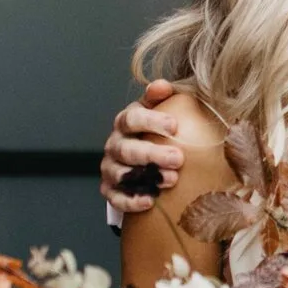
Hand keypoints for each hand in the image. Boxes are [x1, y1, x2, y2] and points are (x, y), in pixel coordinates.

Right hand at [99, 80, 181, 213]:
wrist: (144, 160)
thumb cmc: (156, 132)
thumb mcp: (159, 110)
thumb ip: (162, 97)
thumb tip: (162, 86)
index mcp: (125, 122)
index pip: (131, 119)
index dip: (151, 122)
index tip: (174, 126)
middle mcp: (114, 144)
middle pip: (127, 149)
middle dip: (152, 154)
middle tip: (178, 158)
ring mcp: (110, 167)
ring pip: (121, 174)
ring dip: (145, 177)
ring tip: (171, 180)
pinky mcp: (110, 190)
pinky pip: (115, 198)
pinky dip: (131, 200)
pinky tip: (150, 201)